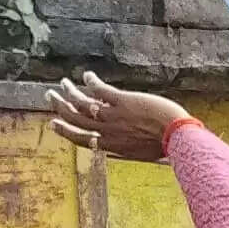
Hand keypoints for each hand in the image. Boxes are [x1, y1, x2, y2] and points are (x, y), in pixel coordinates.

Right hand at [47, 74, 191, 164]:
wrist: (177, 136)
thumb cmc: (167, 145)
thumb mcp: (142, 151)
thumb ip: (128, 146)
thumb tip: (125, 143)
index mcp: (111, 145)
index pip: (80, 139)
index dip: (65, 131)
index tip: (53, 123)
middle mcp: (107, 131)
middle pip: (76, 119)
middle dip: (60, 107)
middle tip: (50, 96)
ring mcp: (113, 116)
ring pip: (82, 103)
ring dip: (70, 92)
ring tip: (63, 83)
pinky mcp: (122, 101)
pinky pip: (100, 90)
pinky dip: (91, 82)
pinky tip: (87, 76)